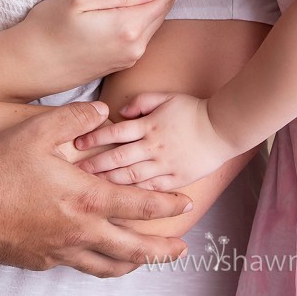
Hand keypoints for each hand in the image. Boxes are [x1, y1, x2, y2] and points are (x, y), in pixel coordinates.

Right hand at [0, 101, 191, 275]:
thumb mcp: (37, 130)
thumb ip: (75, 119)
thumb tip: (102, 111)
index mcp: (85, 198)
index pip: (139, 205)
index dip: (166, 205)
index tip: (185, 203)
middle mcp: (79, 231)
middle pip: (132, 248)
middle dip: (161, 250)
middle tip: (181, 249)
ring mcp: (60, 250)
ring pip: (106, 265)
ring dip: (131, 263)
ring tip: (143, 261)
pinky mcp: (39, 260)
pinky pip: (75, 264)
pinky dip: (92, 262)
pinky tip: (90, 254)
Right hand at [15, 0, 201, 89]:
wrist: (28, 66)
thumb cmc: (46, 28)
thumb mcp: (79, 1)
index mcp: (127, 26)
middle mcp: (134, 46)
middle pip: (163, 11)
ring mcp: (128, 57)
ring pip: (153, 24)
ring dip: (161, 4)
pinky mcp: (119, 63)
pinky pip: (141, 35)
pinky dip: (147, 18)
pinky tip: (143, 5)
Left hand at [72, 92, 235, 190]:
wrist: (222, 128)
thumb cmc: (192, 110)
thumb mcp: (165, 97)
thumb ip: (140, 102)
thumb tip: (120, 113)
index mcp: (149, 126)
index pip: (115, 132)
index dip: (95, 137)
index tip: (78, 143)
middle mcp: (154, 147)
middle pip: (118, 158)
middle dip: (94, 164)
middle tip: (74, 171)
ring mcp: (165, 165)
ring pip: (131, 176)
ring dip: (109, 181)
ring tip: (90, 186)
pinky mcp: (176, 179)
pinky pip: (151, 188)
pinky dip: (134, 194)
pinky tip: (119, 198)